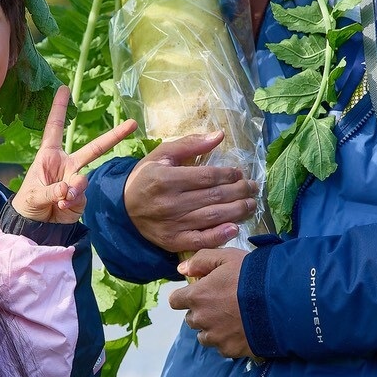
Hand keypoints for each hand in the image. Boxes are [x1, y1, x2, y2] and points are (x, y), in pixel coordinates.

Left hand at [10, 86, 136, 223]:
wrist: (35, 226)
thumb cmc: (29, 203)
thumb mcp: (33, 195)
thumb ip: (52, 191)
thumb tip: (69, 189)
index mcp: (49, 155)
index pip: (55, 128)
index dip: (59, 108)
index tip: (64, 88)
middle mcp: (67, 164)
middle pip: (94, 148)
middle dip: (114, 136)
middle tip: (132, 123)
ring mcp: (76, 180)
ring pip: (83, 180)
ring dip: (73, 190)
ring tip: (60, 201)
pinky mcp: (81, 197)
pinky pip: (82, 197)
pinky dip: (71, 203)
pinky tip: (61, 208)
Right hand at [122, 132, 258, 254]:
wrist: (123, 208)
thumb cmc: (146, 177)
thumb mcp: (162, 155)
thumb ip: (190, 143)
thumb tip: (219, 135)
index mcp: (166, 179)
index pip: (207, 177)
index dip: (228, 174)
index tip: (240, 173)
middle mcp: (170, 203)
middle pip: (214, 196)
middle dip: (239, 191)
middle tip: (253, 188)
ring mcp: (172, 224)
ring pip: (212, 217)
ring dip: (237, 211)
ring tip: (251, 204)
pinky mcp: (172, 241)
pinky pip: (200, 240)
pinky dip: (219, 236)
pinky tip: (235, 228)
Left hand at [167, 247, 251, 357]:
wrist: (281, 301)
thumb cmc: (252, 276)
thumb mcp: (226, 257)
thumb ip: (200, 260)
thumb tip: (182, 269)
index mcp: (197, 296)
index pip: (175, 301)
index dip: (186, 297)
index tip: (199, 294)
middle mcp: (201, 319)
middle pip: (191, 319)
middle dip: (202, 313)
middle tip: (222, 304)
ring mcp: (216, 337)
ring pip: (205, 336)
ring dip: (213, 329)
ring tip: (232, 320)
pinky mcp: (231, 349)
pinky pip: (223, 347)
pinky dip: (229, 341)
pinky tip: (243, 330)